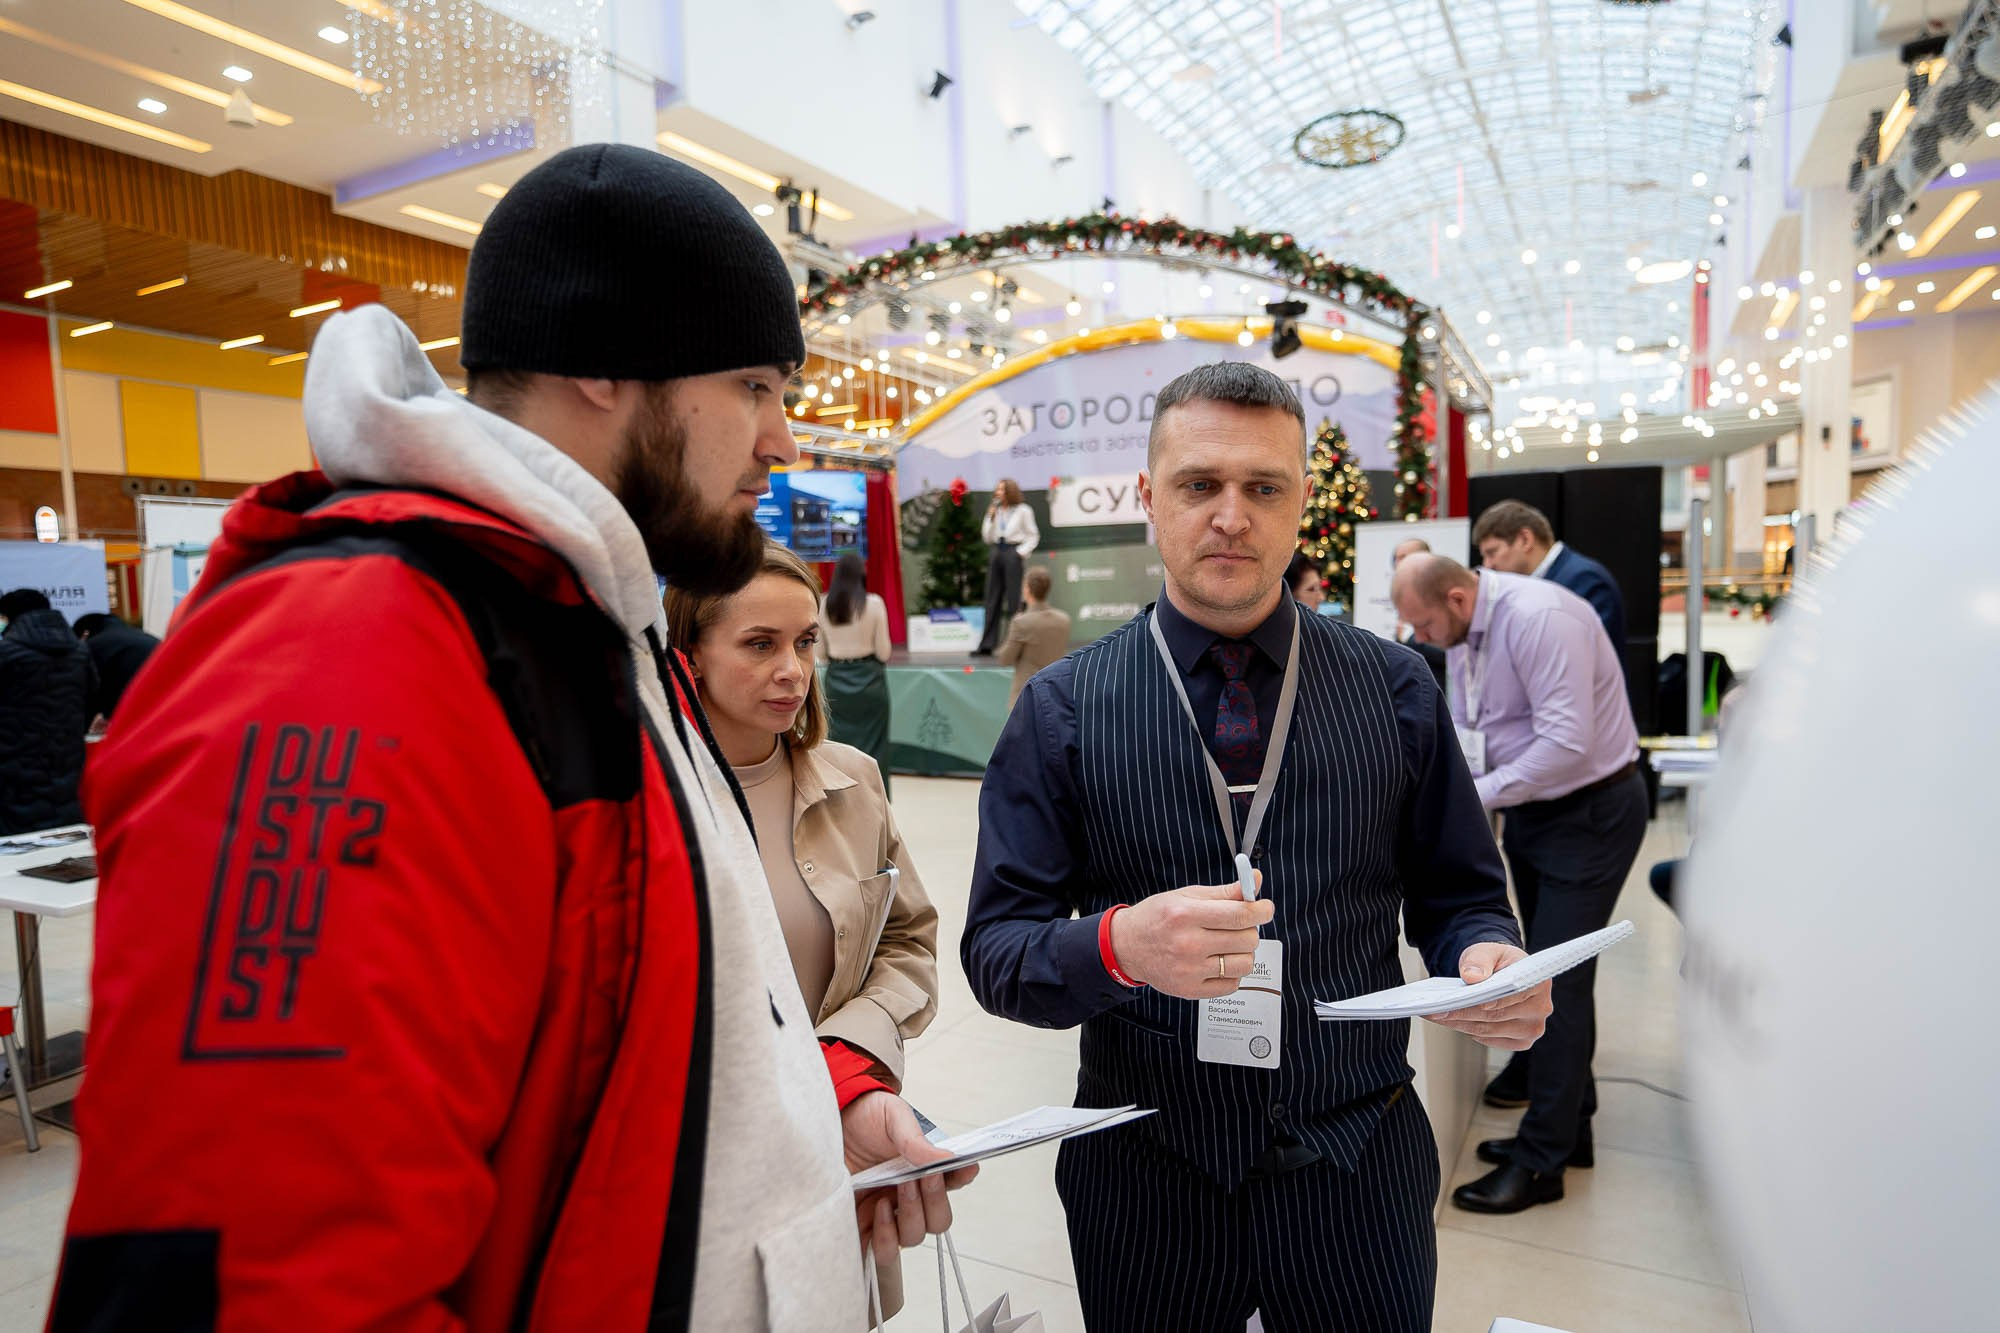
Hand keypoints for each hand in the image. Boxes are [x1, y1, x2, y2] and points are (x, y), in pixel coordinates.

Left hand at [843, 1091, 978, 1259]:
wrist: (828, 1125)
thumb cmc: (863, 1119)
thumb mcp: (892, 1118)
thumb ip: (916, 1141)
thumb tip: (947, 1158)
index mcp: (924, 1168)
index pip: (955, 1181)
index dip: (963, 1178)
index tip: (964, 1168)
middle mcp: (911, 1195)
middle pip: (939, 1220)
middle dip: (934, 1202)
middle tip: (917, 1179)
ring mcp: (888, 1214)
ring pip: (914, 1237)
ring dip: (909, 1218)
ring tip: (890, 1193)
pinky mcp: (864, 1227)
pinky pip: (883, 1252)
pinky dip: (885, 1239)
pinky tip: (876, 1209)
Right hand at [1110, 877, 1272, 999]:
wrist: (1127, 947)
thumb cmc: (1157, 918)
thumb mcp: (1187, 896)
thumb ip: (1225, 892)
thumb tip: (1255, 880)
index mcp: (1186, 916)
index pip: (1240, 915)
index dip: (1261, 910)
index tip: (1265, 909)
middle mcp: (1188, 945)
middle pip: (1247, 940)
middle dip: (1248, 930)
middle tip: (1235, 926)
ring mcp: (1190, 971)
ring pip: (1245, 964)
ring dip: (1243, 953)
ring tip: (1227, 945)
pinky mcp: (1191, 990)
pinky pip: (1232, 984)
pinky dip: (1231, 972)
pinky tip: (1217, 962)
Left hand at [1424, 942, 1550, 1050]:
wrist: (1503, 972)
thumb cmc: (1498, 962)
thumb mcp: (1487, 951)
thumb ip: (1479, 960)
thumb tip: (1472, 977)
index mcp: (1538, 982)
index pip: (1507, 996)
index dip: (1481, 1002)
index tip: (1456, 1003)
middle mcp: (1541, 1008)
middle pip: (1495, 1016)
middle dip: (1462, 1013)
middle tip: (1436, 1010)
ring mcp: (1532, 1028)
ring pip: (1490, 1031)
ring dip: (1462, 1024)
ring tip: (1439, 1016)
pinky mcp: (1522, 1041)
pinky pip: (1492, 1041)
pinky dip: (1471, 1032)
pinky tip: (1456, 1022)